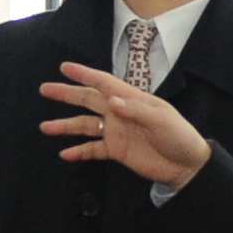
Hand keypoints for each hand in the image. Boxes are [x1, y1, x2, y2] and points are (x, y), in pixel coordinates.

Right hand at [42, 64, 211, 189]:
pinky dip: (79, 151)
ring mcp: (116, 131)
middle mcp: (119, 112)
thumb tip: (112, 102)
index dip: (84, 74)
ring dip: (66, 125)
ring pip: (85, 125)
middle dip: (67, 94)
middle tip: (45, 89)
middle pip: (88, 100)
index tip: (65, 67)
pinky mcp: (116, 150)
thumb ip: (136, 110)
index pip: (104, 82)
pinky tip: (65, 153)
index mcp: (131, 99)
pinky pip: (93, 149)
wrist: (186, 165)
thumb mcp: (162, 120)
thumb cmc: (180, 136)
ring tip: (46, 127)